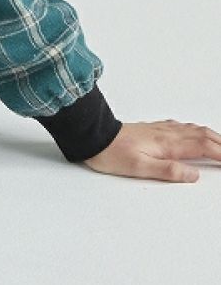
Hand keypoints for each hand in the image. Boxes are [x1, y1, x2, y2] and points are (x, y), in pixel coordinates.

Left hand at [82, 120, 220, 181]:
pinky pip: (180, 126)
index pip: (203, 146)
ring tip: (220, 144)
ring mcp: (158, 129)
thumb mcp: (140, 168)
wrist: (92, 136)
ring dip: (211, 135)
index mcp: (167, 143)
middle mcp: (165, 133)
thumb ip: (168, 170)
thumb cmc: (111, 153)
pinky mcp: (151, 129)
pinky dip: (194, 130)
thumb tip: (194, 174)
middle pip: (202, 135)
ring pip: (192, 129)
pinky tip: (192, 131)